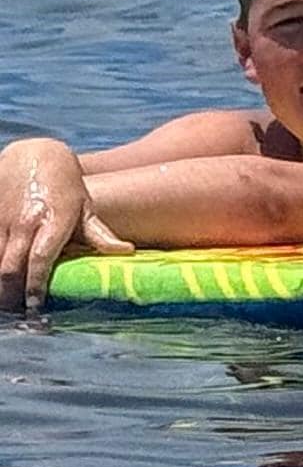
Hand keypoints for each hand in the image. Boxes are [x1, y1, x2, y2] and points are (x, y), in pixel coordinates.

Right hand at [0, 139, 118, 313]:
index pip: (39, 259)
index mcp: (53, 221)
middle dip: (9, 293)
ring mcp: (2, 219)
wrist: (33, 153)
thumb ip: (99, 233)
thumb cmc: (65, 185)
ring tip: (6, 302)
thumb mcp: (85, 207)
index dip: (35, 285)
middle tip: (15, 313)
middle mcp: (25, 222)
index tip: (35, 306)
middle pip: (9, 266)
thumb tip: (126, 251)